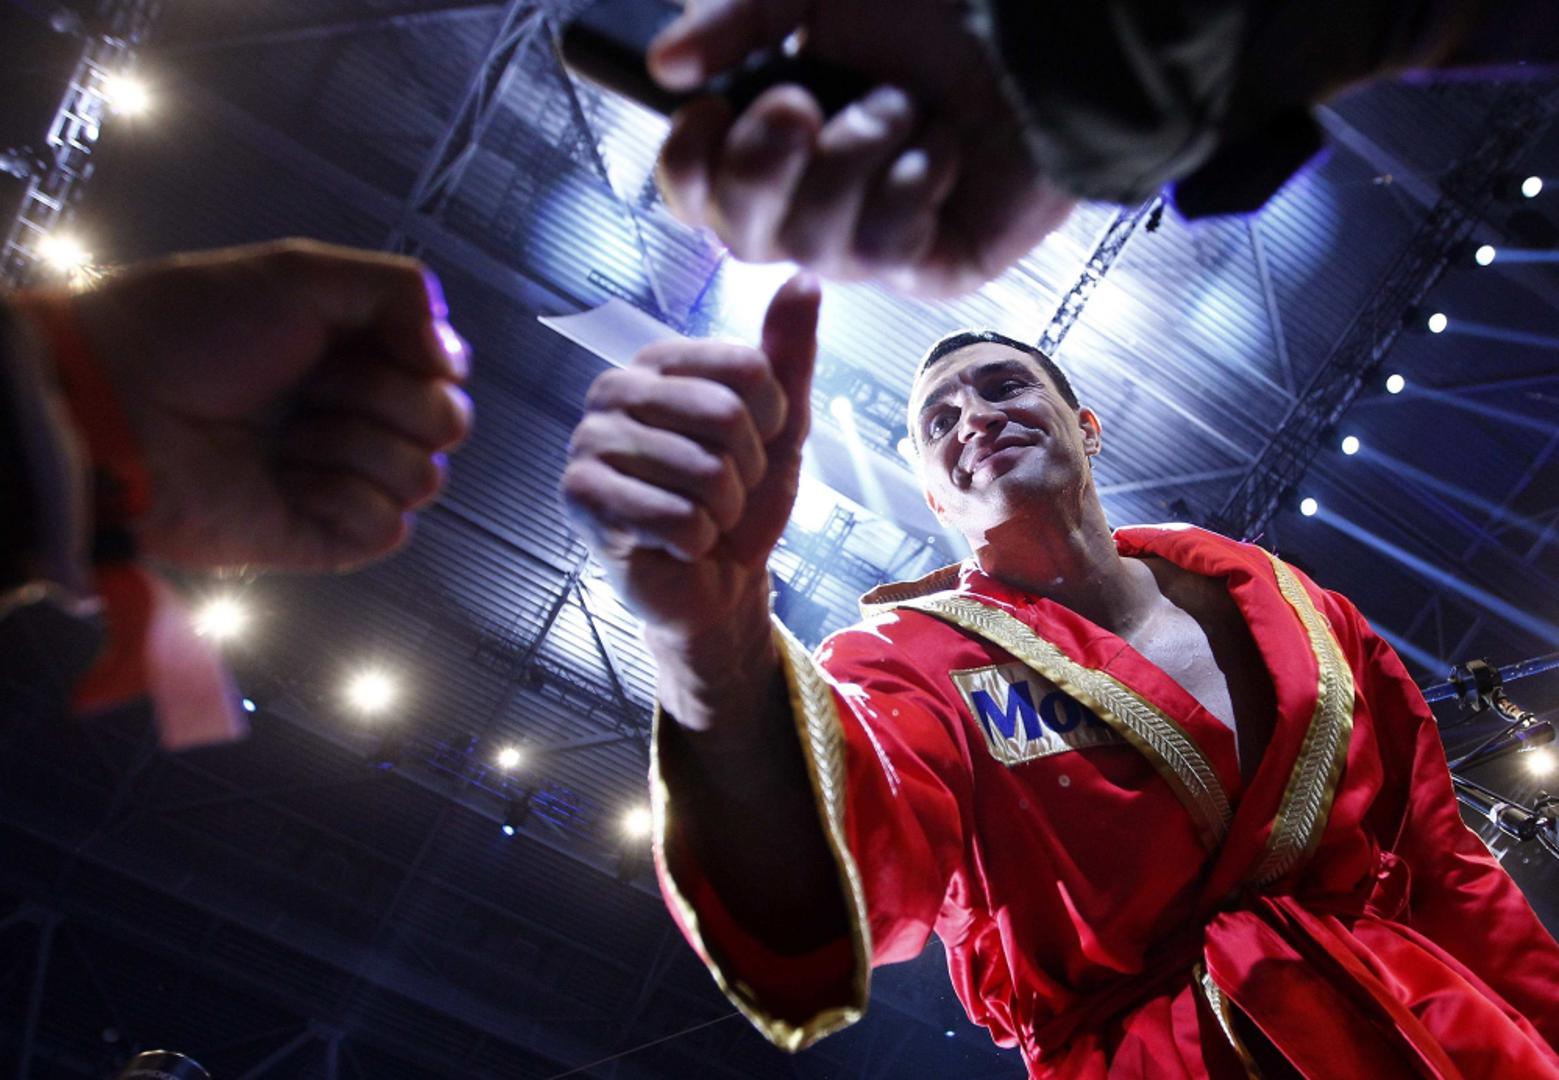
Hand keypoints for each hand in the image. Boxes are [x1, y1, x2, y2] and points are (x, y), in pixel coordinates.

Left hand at [31, 239, 471, 571]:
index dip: (427, 356)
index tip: (369, 339)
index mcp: (355, 355)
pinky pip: (389, 529)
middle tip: (312, 384)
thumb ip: (400, 289)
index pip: (447, 369)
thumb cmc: (186, 331)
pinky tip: (291, 480)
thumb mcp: (300, 272)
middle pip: (449, 423)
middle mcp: (355, 418)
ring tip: (288, 434)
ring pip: (424, 476)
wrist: (116, 404)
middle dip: (387, 397)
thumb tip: (451, 356)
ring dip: (355, 445)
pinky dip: (345, 498)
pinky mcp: (322, 536)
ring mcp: (341, 480)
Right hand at [561, 274, 818, 669]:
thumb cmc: (742, 500)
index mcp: (658, 361)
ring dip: (722, 512)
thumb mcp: (781, 427)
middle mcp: (614, 390)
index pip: (748, 368)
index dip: (771, 422)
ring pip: (705, 473)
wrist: (716, 581)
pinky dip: (695, 543)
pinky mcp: (580, 496)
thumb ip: (788, 354)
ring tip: (699, 519)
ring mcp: (589, 441)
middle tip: (723, 492)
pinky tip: (673, 544)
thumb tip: (804, 276)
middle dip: (746, 471)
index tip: (752, 448)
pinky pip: (677, 518)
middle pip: (726, 416)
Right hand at [649, 0, 1075, 295]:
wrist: (1047, 27)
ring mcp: (877, 241)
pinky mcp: (934, 264)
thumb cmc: (946, 7)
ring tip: (901, 108)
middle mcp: (820, 199)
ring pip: (813, 246)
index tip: (704, 114)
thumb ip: (734, 21)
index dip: (687, 169)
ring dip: (852, 160)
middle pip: (742, 236)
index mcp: (781, 141)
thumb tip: (664, 65)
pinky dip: (912, 183)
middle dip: (760, 166)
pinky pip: (886, 247)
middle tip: (800, 103)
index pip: (698, 195)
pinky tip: (944, 146)